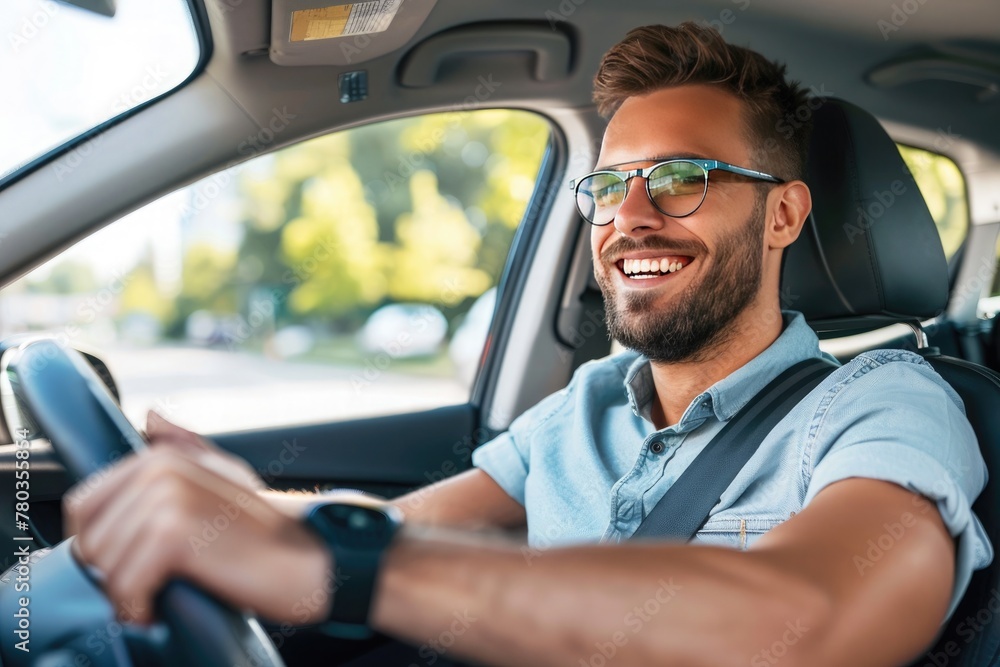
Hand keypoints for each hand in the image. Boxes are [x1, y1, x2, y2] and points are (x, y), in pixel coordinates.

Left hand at [63, 414, 333, 625]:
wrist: (311, 558)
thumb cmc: (267, 529)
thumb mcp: (224, 477)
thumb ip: (184, 447)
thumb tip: (151, 416)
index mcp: (163, 457)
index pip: (86, 506)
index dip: (102, 546)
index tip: (134, 565)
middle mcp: (160, 469)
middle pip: (90, 539)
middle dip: (114, 574)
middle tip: (154, 584)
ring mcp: (167, 498)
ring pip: (105, 566)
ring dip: (127, 596)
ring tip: (161, 596)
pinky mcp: (175, 534)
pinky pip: (125, 584)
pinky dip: (138, 609)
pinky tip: (159, 609)